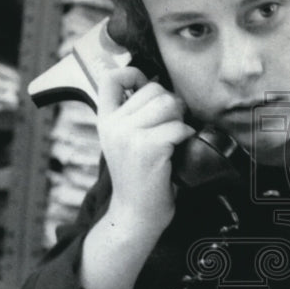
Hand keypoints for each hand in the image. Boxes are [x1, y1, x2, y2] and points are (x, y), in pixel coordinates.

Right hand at [98, 67, 194, 237]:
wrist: (135, 214)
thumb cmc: (138, 178)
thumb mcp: (123, 142)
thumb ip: (131, 115)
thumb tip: (155, 84)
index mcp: (104, 121)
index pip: (111, 78)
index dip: (133, 74)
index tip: (146, 87)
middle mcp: (113, 125)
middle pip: (153, 89)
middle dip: (170, 104)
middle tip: (170, 126)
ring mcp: (129, 135)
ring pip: (168, 103)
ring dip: (179, 118)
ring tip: (174, 137)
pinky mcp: (148, 147)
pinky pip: (178, 126)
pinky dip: (185, 136)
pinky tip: (177, 150)